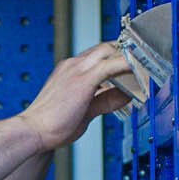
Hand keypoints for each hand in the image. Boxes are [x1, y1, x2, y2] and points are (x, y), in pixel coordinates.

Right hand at [18, 41, 133, 149]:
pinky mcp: (83, 79)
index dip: (115, 56)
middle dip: (125, 51)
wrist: (32, 132)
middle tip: (143, 60)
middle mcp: (72, 65)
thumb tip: (126, 95)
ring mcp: (76, 69)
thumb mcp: (85, 111)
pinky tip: (139, 68)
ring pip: (109, 51)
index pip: (97, 54)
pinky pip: (111, 64)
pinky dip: (127, 64)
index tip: (130, 62)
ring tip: (146, 63)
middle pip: (105, 47)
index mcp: (69, 70)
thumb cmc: (51, 126)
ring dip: (128, 55)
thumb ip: (106, 100)